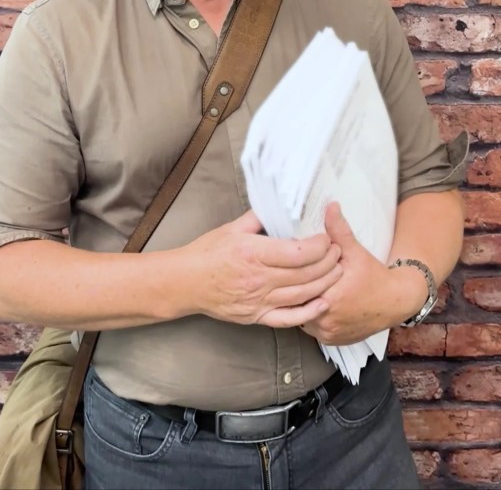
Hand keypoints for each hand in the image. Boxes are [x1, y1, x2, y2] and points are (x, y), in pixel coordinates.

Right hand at [181, 210, 342, 328]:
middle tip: (338, 251)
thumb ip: (258, 217)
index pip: (299, 253)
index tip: (327, 238)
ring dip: (325, 282)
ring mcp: (259, 300)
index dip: (320, 246)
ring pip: (303, 295)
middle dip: (329, 262)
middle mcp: (260, 279)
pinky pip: (289, 318)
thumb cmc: (207, 253)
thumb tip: (278, 207)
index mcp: (254, 253)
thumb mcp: (232, 227)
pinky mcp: (257, 316)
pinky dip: (309, 312)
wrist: (186, 282)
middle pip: (306, 274)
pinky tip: (322, 302)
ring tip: (337, 271)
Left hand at [300, 203, 421, 344]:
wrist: (395, 301)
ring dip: (302, 304)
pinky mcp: (332, 341)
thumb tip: (330, 206)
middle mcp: (328, 320)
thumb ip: (339, 229)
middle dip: (296, 289)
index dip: (295, 275)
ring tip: (304, 288)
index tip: (292, 266)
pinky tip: (314, 301)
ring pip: (302, 317)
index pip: (298, 287)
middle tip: (294, 276)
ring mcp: (329, 334)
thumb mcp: (355, 251)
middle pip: (298, 303)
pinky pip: (312, 328)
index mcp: (331, 297)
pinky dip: (312, 316)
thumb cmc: (373, 275)